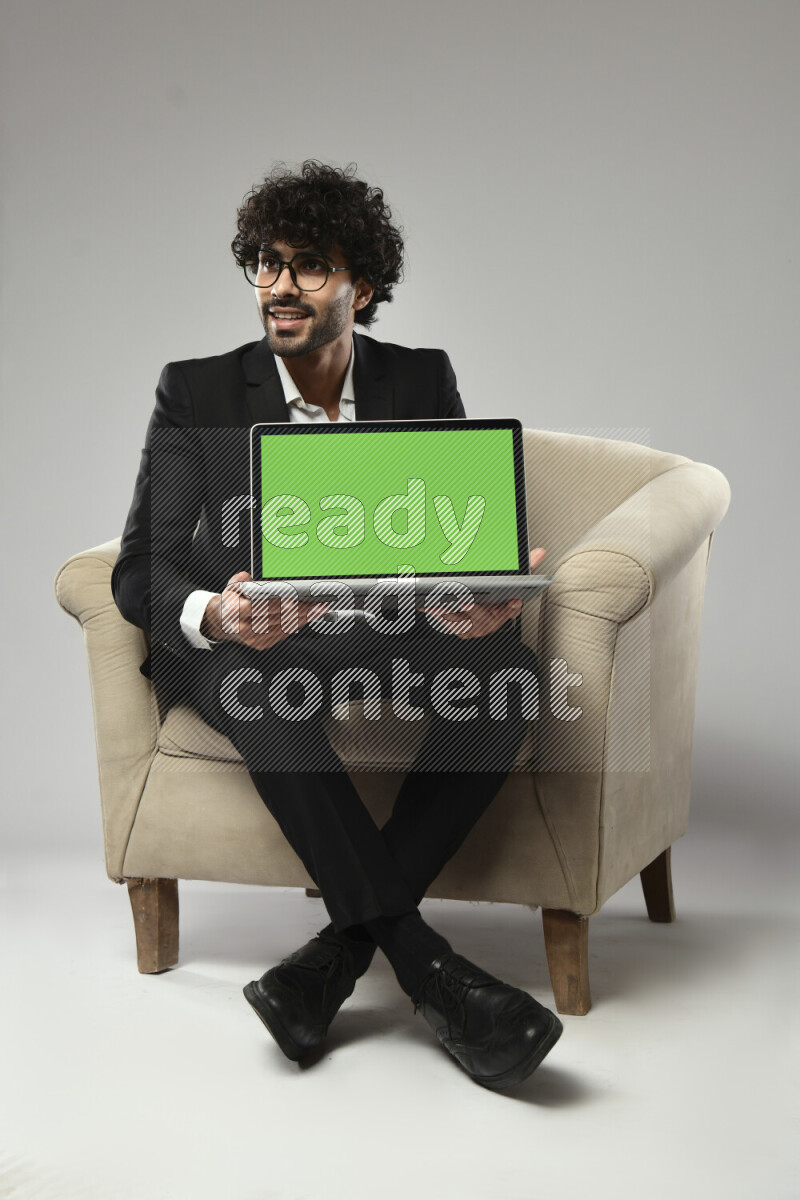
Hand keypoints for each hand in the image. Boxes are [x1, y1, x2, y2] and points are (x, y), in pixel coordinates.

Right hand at [200, 571, 328, 649]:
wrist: (222, 622)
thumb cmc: (231, 601)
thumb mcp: (232, 586)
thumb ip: (240, 580)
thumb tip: (248, 577)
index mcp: (235, 612)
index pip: (262, 606)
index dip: (281, 602)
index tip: (297, 597)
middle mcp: (244, 628)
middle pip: (278, 618)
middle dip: (301, 611)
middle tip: (318, 603)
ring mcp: (253, 639)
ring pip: (284, 627)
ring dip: (304, 618)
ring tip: (318, 609)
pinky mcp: (261, 644)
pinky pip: (283, 634)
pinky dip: (297, 625)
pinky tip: (308, 617)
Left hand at [426, 548, 545, 639]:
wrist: (485, 619)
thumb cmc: (499, 600)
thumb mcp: (514, 583)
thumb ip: (527, 567)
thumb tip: (539, 552)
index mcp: (504, 611)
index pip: (512, 610)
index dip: (512, 607)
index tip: (511, 601)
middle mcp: (490, 621)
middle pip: (482, 617)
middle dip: (474, 609)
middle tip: (466, 601)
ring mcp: (474, 627)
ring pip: (461, 622)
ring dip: (449, 612)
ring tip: (439, 602)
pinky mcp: (459, 628)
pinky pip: (446, 622)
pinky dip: (437, 613)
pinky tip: (428, 605)